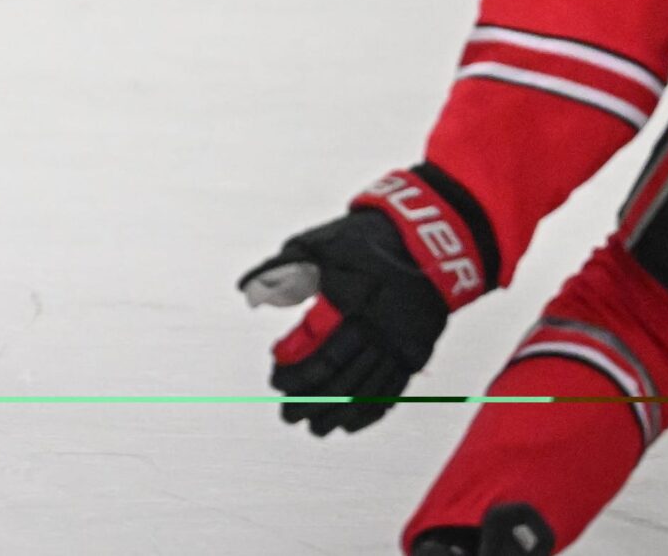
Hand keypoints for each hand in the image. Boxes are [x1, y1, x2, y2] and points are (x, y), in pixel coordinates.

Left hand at [240, 167, 497, 435]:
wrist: (424, 238)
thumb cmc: (361, 240)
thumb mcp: (315, 246)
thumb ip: (278, 270)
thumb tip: (243, 289)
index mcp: (353, 308)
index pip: (321, 357)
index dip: (295, 375)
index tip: (275, 381)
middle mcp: (380, 332)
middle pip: (344, 381)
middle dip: (312, 402)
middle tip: (288, 416)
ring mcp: (401, 345)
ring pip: (368, 392)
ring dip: (340, 414)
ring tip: (317, 428)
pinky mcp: (415, 351)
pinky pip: (393, 391)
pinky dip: (372, 411)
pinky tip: (352, 424)